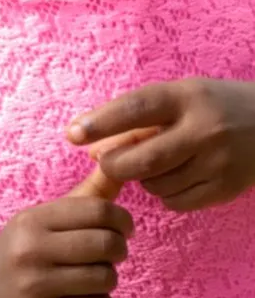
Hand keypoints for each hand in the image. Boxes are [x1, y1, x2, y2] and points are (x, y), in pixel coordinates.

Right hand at [0, 177, 133, 297]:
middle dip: (120, 247)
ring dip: (109, 277)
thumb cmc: (18, 250)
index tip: (125, 226)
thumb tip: (117, 165)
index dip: (122, 217)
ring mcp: (37, 289)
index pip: (97, 210)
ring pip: (105, 279)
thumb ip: (83, 197)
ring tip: (95, 273)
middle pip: (106, 244)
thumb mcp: (40, 218)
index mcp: (33, 221)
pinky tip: (83, 296)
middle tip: (115, 250)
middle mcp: (32, 252)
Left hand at [67, 78, 254, 211]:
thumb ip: (138, 118)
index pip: (137, 108)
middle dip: (115, 165)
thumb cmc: (213, 104)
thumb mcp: (179, 97)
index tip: (73, 133)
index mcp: (187, 96)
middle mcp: (203, 129)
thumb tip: (91, 147)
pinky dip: (164, 192)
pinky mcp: (224, 188)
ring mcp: (216, 161)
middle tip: (105, 162)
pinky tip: (174, 174)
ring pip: (156, 184)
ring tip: (155, 160)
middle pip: (143, 159)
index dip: (102, 122)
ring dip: (143, 178)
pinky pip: (175, 201)